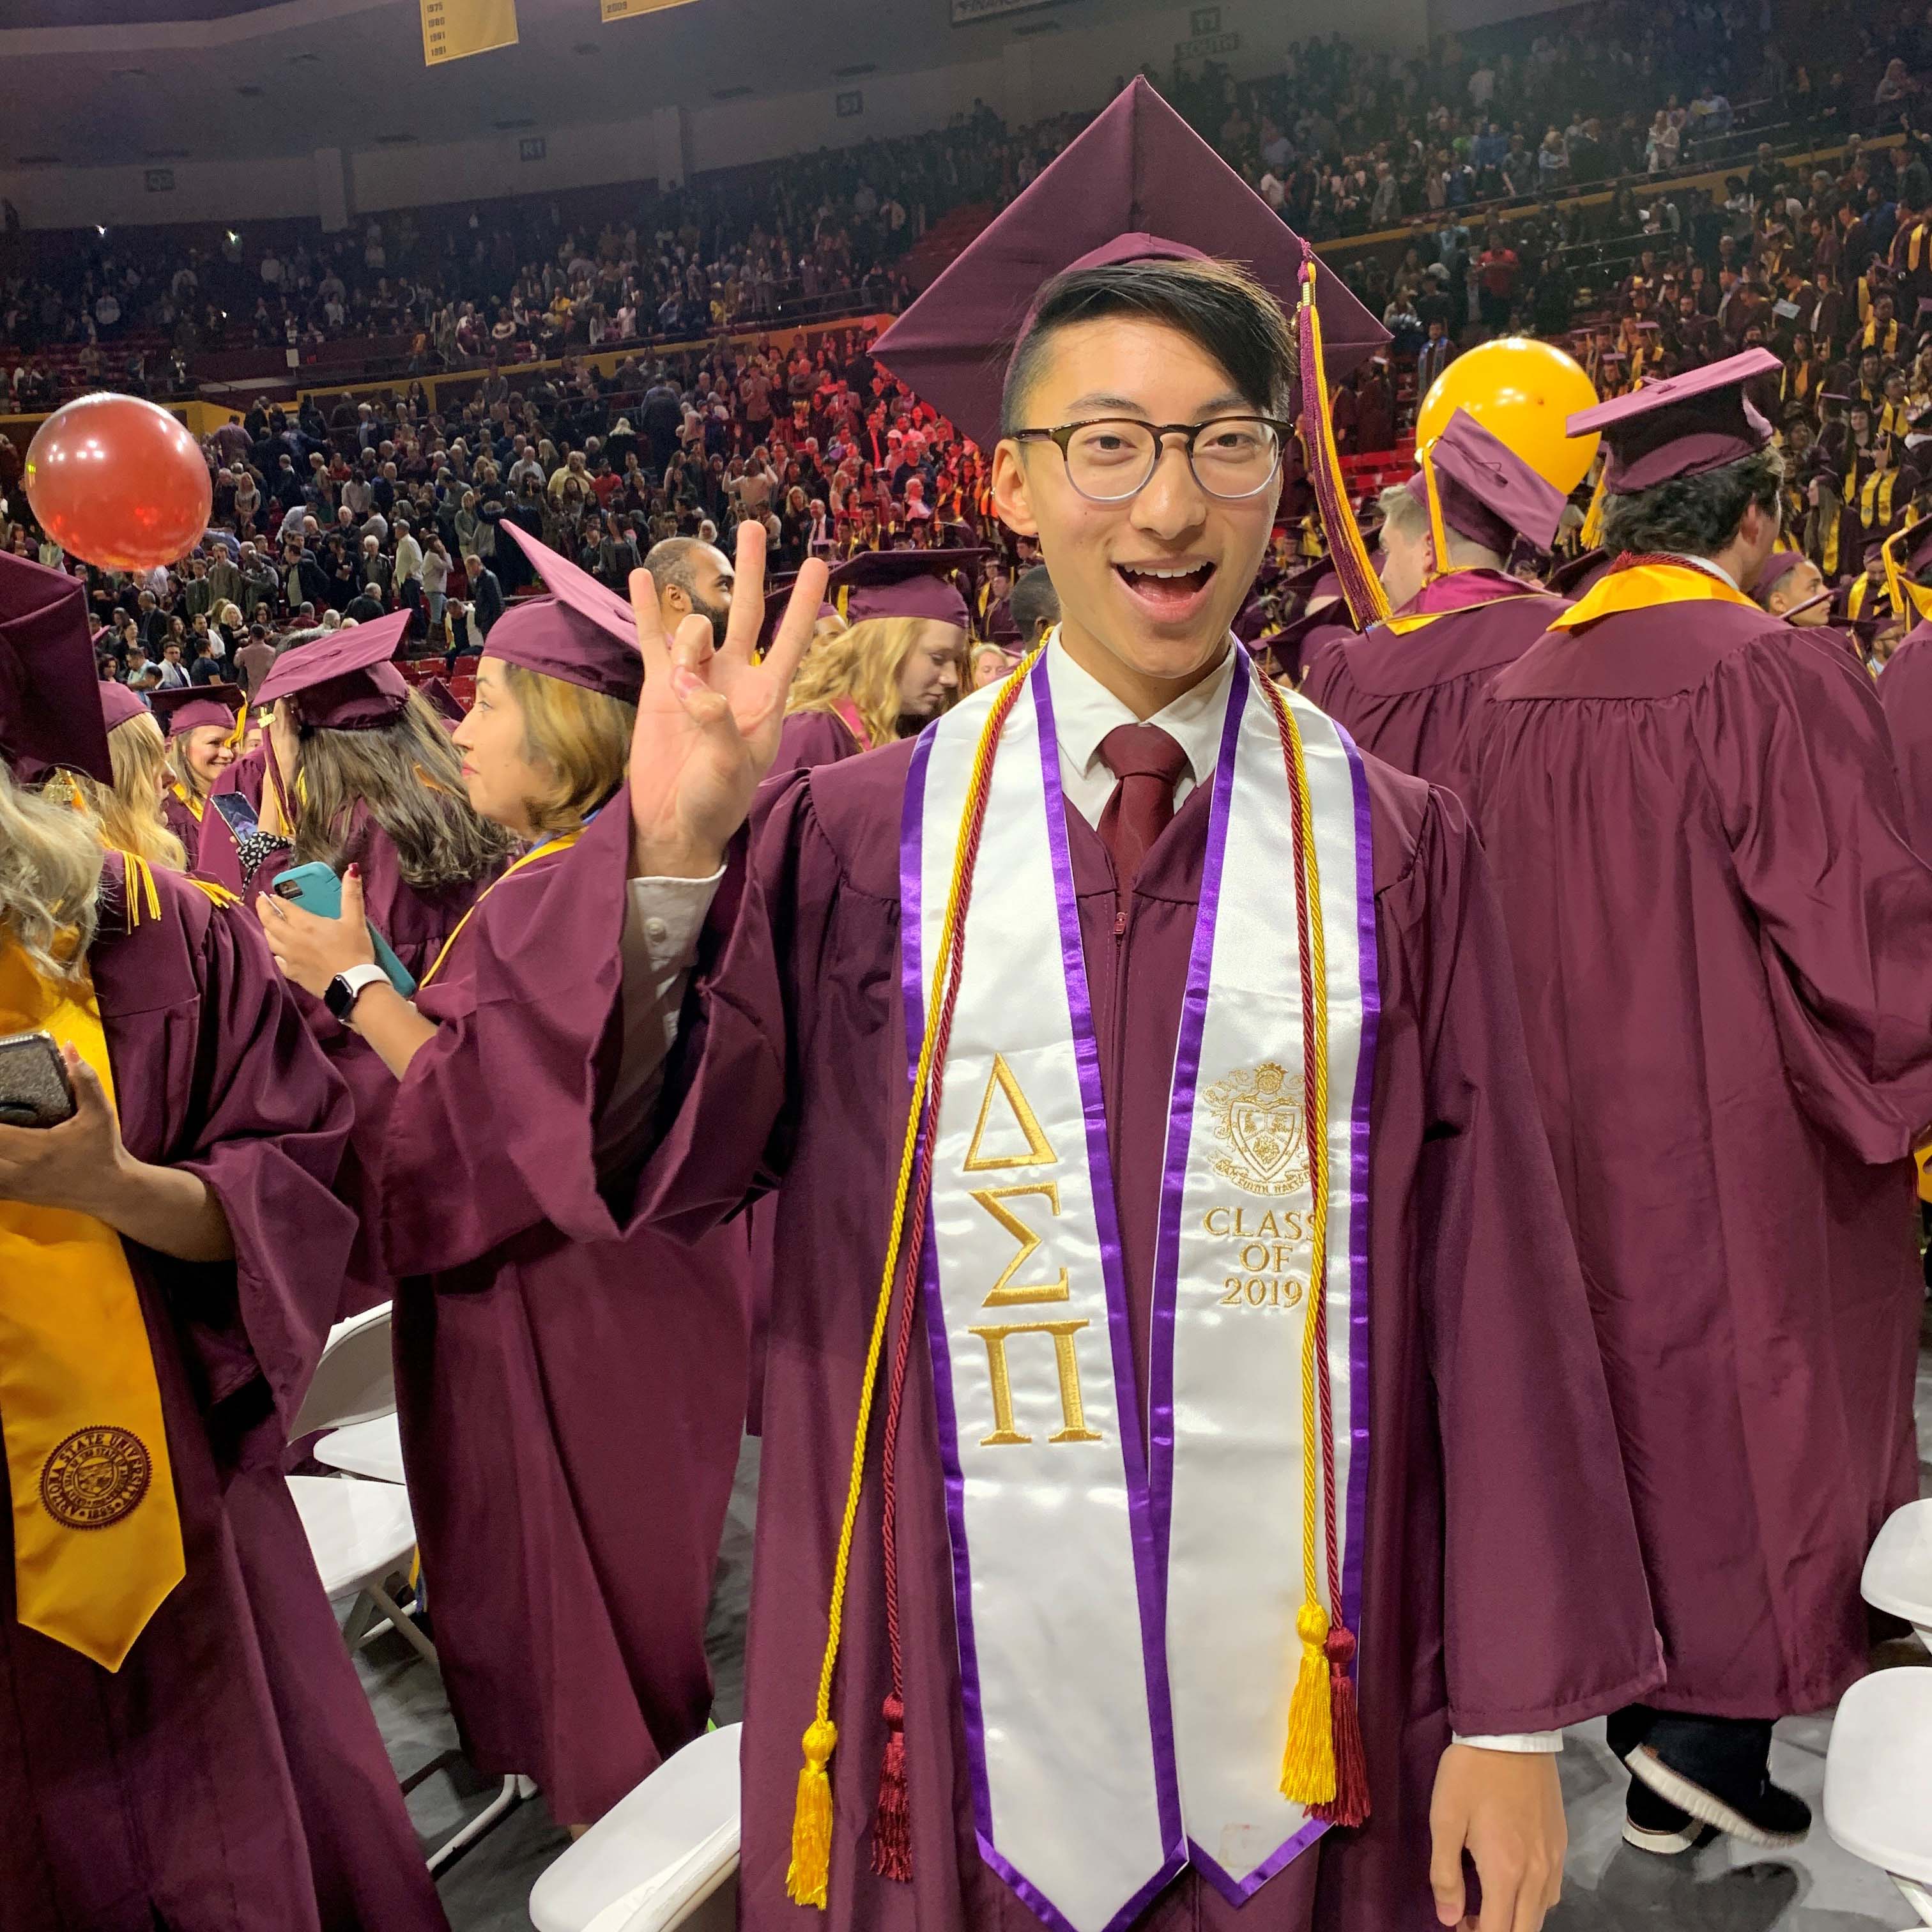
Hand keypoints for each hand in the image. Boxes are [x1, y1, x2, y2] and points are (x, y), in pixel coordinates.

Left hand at [0, 1046, 127, 1218]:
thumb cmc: (104, 1149)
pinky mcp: (14, 1195)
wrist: (111, 1190)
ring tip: (2, 1132)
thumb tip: (68, 1047)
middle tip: (1, 1117)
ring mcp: (15, 1186)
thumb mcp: (101, 1112)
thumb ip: (84, 1080)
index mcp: (37, 1148)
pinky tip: (3, 1151)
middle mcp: (20, 1170)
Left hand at [256, 863, 375, 996]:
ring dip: (268, 930)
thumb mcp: (355, 920)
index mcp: (305, 923)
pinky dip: (276, 952)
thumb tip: (352, 869)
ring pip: (270, 940)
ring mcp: (289, 957)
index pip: (283, 907)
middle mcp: (291, 939)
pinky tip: (280, 951)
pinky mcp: (292, 973)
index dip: (276, 900)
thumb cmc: (354, 951)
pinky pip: (277, 960)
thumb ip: (351, 894)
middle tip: (261, 902)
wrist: (352, 985)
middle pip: (269, 922)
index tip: (272, 895)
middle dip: (263, 910)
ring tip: (270, 925)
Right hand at [626, 520, 826, 877]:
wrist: (672, 826)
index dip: (805, 602)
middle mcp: (734, 681)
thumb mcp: (729, 769)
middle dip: (750, 569)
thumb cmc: (715, 803)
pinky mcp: (659, 687)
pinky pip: (651, 638)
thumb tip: (695, 688)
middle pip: (746, 612)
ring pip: (695, 629)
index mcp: (764, 699)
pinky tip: (639, 579)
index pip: (791, 640)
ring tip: (680, 685)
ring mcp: (695, 680)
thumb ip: (718, 725)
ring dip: (686, 637)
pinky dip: (645, 609)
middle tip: (752, 526)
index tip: (820, 562)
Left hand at [1429, 1744, 1564, 1931]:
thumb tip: (1448, 1918)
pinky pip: (1552, 1891)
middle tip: (1471, 1917)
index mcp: (1506, 1871)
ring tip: (1489, 1900)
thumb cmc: (1471, 1774)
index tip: (1457, 1923)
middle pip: (1525, 1930)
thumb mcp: (1444, 1819)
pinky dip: (1534, 1900)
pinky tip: (1514, 1881)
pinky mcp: (1561, 1843)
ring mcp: (1554, 1860)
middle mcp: (1537, 1874)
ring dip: (1517, 1919)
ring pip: (1542, 1913)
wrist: (1512, 1732)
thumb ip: (1446, 1874)